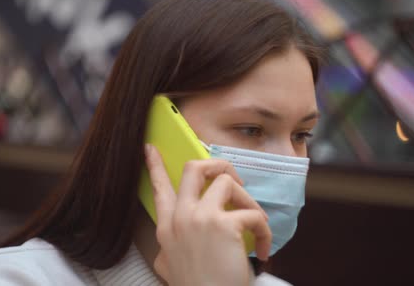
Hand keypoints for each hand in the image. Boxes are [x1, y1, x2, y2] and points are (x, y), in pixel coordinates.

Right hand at [144, 144, 270, 285]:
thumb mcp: (170, 266)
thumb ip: (170, 246)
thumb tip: (177, 239)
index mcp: (167, 227)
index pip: (159, 188)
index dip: (154, 165)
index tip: (150, 148)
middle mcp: (180, 217)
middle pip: (194, 168)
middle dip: (219, 165)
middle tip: (234, 181)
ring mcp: (200, 218)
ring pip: (227, 182)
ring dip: (248, 201)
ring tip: (255, 224)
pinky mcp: (224, 225)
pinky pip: (253, 214)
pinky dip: (264, 230)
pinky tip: (263, 249)